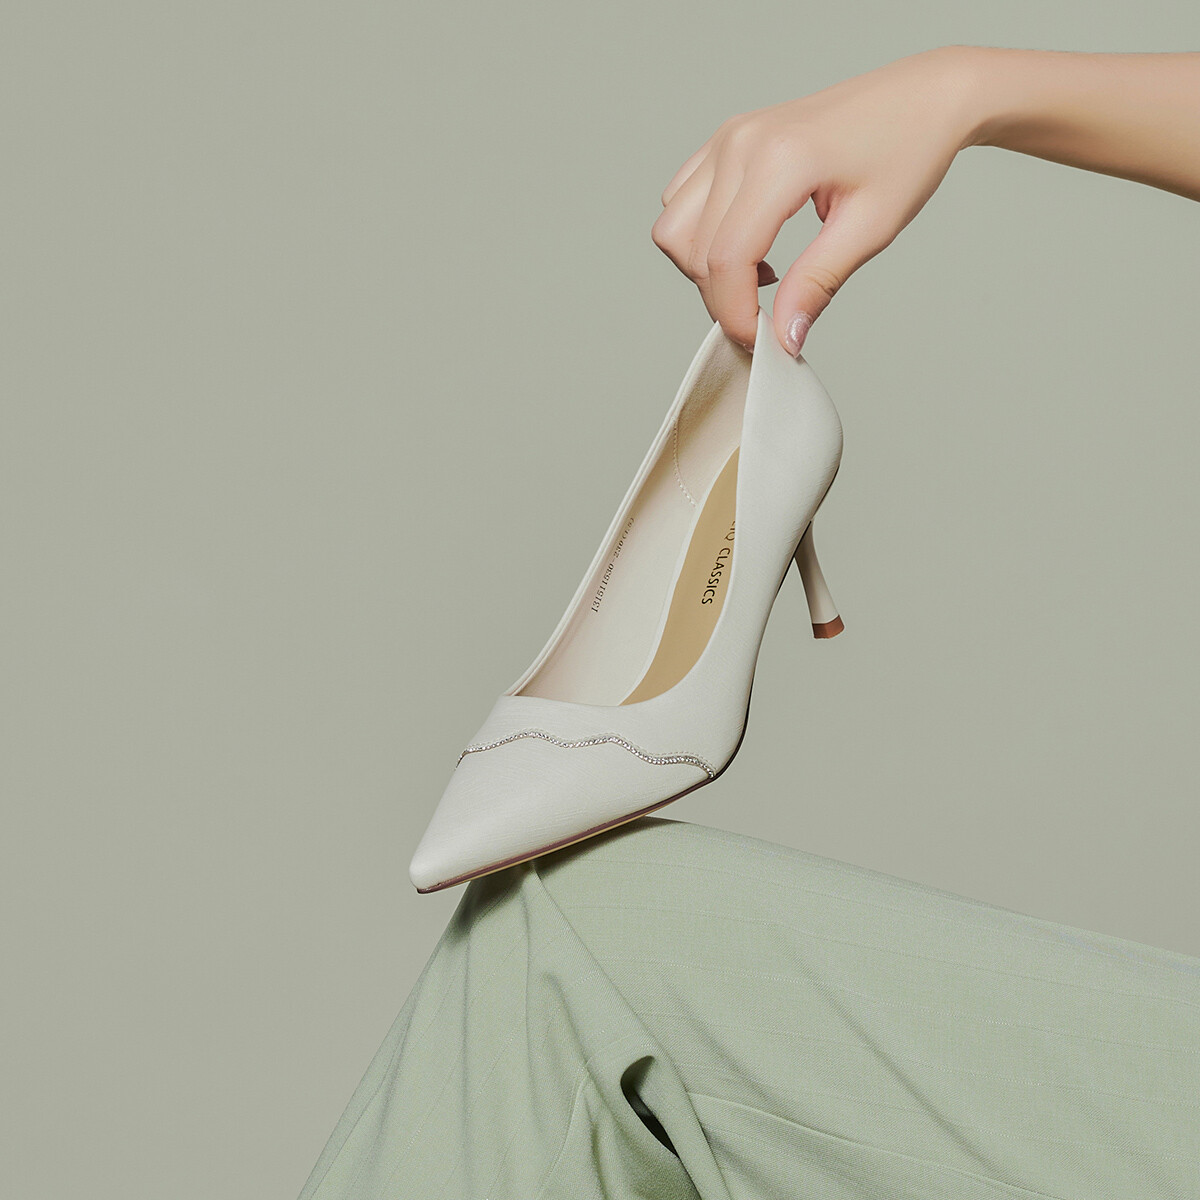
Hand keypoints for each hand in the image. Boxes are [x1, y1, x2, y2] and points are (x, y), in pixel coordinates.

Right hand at [651, 46, 981, 355]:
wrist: (921, 98)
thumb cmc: (907, 152)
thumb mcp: (870, 229)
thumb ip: (817, 285)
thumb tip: (784, 337)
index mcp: (780, 161)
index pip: (727, 259)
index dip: (734, 313)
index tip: (760, 342)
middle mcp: (741, 143)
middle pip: (694, 250)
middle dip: (722, 298)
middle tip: (766, 317)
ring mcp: (727, 138)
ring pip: (674, 228)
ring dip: (703, 268)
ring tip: (758, 276)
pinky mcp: (724, 141)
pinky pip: (680, 202)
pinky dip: (700, 237)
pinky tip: (749, 244)